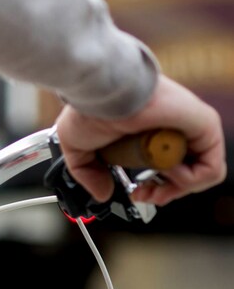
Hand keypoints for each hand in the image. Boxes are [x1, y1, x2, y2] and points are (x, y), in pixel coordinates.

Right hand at [55, 76, 226, 205]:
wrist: (102, 93)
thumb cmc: (89, 108)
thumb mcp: (78, 149)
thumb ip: (88, 175)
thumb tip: (102, 194)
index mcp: (150, 131)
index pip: (167, 167)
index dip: (153, 187)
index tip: (136, 193)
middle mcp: (173, 129)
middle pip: (186, 174)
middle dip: (165, 193)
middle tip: (145, 196)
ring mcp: (191, 127)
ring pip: (201, 174)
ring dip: (175, 189)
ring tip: (152, 182)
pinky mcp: (205, 126)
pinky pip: (211, 168)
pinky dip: (190, 180)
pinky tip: (167, 171)